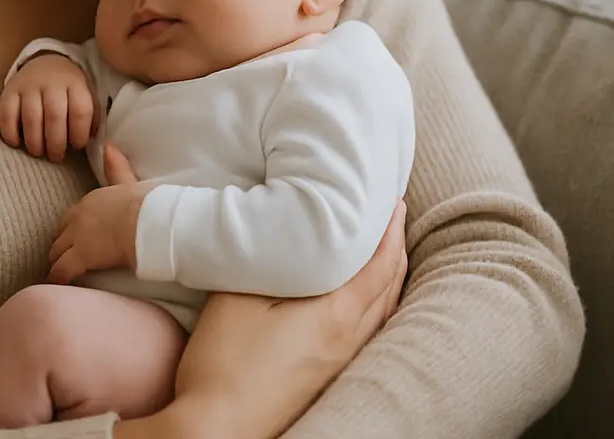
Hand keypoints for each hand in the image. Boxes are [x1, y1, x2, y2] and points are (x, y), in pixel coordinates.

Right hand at [0, 53, 98, 161]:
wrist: (46, 62)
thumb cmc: (69, 88)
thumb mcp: (86, 94)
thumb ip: (91, 115)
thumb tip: (92, 139)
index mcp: (75, 83)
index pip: (80, 111)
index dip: (79, 134)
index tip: (77, 146)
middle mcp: (52, 82)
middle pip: (55, 116)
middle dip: (56, 143)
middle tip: (56, 156)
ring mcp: (29, 85)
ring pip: (31, 117)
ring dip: (35, 141)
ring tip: (38, 152)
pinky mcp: (10, 89)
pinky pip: (7, 113)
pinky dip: (10, 132)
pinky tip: (16, 143)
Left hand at [47, 145, 156, 283]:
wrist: (148, 221)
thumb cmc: (146, 203)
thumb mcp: (128, 182)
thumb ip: (117, 167)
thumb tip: (109, 147)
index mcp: (90, 200)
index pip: (71, 216)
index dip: (70, 228)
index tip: (72, 237)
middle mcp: (79, 217)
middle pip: (60, 234)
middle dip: (60, 245)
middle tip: (62, 257)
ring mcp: (77, 237)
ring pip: (57, 252)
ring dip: (57, 261)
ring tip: (58, 272)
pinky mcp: (81, 257)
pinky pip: (61, 270)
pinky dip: (57, 278)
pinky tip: (57, 285)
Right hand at [160, 199, 408, 438]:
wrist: (219, 427)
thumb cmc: (225, 361)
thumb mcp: (239, 295)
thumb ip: (269, 260)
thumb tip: (286, 230)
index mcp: (336, 315)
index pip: (379, 263)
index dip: (390, 228)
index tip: (392, 198)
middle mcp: (349, 340)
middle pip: (389, 286)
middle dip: (394, 247)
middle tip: (394, 215)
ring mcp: (340, 363)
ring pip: (382, 312)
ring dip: (389, 277)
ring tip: (385, 251)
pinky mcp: (328, 378)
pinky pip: (369, 331)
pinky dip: (377, 304)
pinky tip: (363, 304)